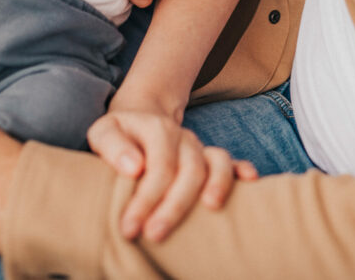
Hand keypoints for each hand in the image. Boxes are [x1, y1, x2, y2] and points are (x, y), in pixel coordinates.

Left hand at [88, 108, 257, 241]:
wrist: (140, 118)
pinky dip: (242, 170)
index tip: (129, 228)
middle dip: (174, 206)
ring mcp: (198, 147)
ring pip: (217, 162)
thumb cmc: (119, 135)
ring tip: (210, 209)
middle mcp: (182, 138)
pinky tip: (250, 182)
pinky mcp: (209, 157)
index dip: (145, 199)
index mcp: (157, 129)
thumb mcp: (104, 131)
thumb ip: (112, 145)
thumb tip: (133, 167)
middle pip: (189, 170)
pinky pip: (232, 161)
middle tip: (154, 236)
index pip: (157, 167)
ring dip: (218, 185)